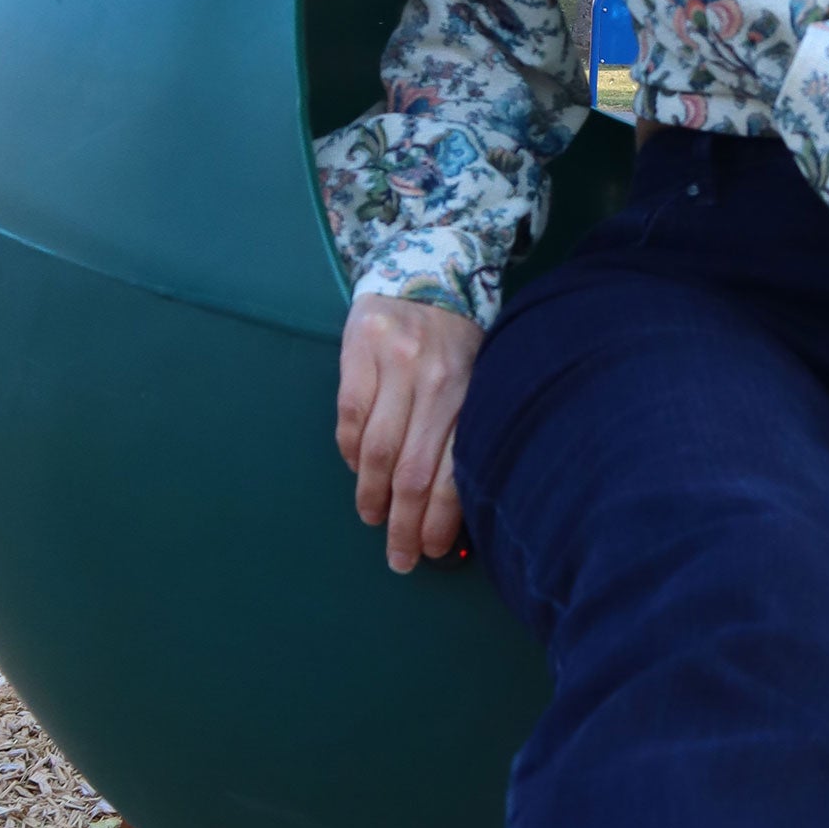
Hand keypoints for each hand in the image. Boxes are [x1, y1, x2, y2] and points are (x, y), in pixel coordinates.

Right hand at [336, 295, 484, 573]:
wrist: (426, 269)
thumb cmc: (460, 338)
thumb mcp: (479, 378)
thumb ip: (465, 429)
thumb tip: (450, 504)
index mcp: (471, 394)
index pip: (454, 472)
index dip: (439, 521)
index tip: (430, 552)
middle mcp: (435, 380)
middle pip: (412, 471)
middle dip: (403, 525)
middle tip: (399, 558)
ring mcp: (395, 364)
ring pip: (376, 449)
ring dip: (371, 496)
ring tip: (373, 518)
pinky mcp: (359, 350)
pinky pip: (349, 417)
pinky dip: (350, 453)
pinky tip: (357, 471)